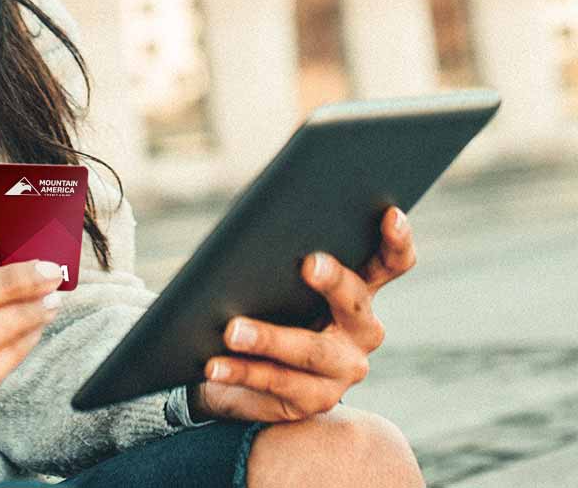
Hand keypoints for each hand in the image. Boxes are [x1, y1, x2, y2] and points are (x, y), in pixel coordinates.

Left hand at [189, 205, 416, 422]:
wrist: (242, 373)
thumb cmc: (261, 305)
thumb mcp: (273, 278)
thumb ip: (279, 254)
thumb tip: (258, 224)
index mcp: (359, 290)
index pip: (390, 263)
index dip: (396, 241)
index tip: (390, 214)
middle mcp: (361, 330)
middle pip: (354, 302)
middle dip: (333, 280)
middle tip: (308, 264)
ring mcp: (343, 369)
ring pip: (311, 350)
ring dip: (269, 338)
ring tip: (232, 329)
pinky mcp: (315, 399)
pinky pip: (277, 383)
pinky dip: (242, 371)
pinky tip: (216, 365)